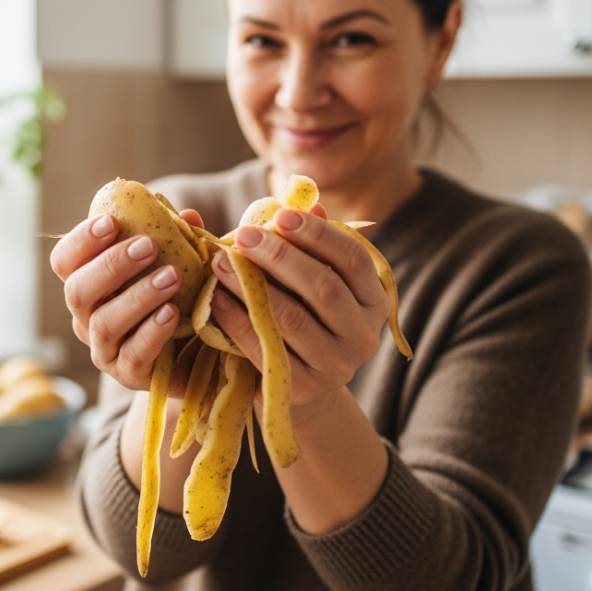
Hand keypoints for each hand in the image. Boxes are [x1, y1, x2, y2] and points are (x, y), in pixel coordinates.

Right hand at [49, 210, 205, 391]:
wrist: (196, 354)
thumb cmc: (178, 298)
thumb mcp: (179, 265)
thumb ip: (180, 241)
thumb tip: (189, 216)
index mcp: (89, 285)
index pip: (64, 262)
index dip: (80, 241)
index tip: (111, 221)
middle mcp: (87, 318)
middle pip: (77, 291)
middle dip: (110, 265)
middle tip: (148, 246)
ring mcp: (104, 349)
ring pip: (104, 323)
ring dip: (137, 296)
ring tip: (172, 277)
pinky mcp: (128, 375)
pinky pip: (133, 355)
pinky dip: (152, 332)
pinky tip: (172, 312)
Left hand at [207, 206, 389, 412]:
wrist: (294, 386)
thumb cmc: (300, 316)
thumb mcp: (308, 281)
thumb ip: (309, 245)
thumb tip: (306, 200)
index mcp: (374, 301)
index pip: (354, 259)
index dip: (318, 234)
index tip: (280, 214)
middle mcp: (364, 336)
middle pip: (324, 288)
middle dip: (281, 256)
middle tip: (243, 235)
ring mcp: (336, 366)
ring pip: (293, 318)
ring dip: (252, 285)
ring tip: (219, 261)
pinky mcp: (303, 390)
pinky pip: (266, 347)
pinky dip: (238, 321)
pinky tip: (217, 299)